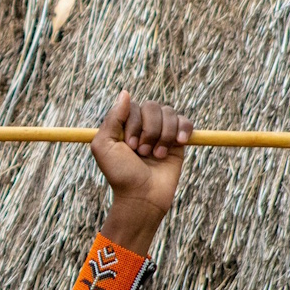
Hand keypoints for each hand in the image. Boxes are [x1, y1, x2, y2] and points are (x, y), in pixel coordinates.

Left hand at [90, 91, 192, 235]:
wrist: (142, 196)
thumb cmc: (120, 173)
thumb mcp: (104, 146)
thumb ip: (112, 118)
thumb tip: (125, 93)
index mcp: (124, 124)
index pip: (133, 106)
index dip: (134, 124)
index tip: (130, 146)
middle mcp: (142, 125)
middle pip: (153, 107)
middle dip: (149, 130)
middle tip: (142, 153)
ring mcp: (161, 132)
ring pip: (169, 113)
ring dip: (163, 135)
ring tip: (156, 156)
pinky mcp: (178, 141)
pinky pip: (185, 121)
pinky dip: (183, 129)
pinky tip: (179, 143)